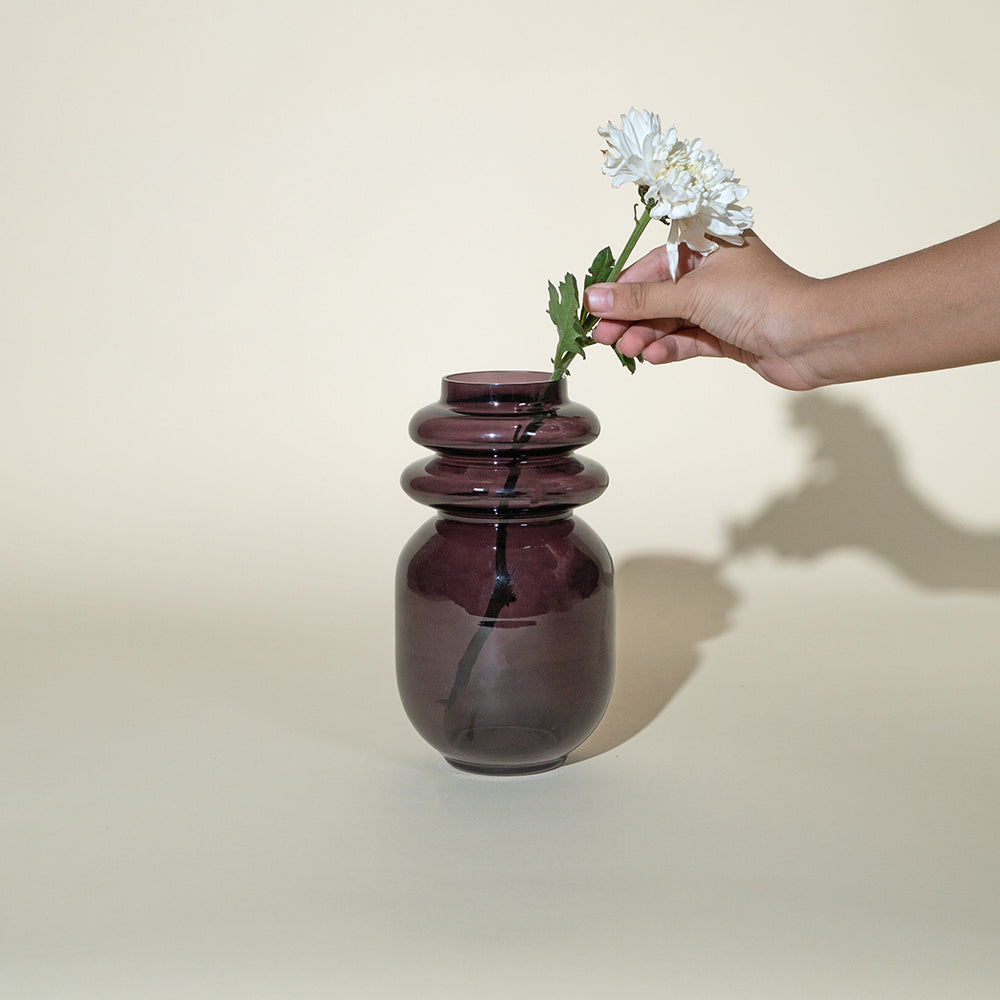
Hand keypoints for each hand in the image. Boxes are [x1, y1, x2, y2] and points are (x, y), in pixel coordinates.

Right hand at [583, 232, 825, 390]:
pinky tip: (652, 356)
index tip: (594, 308)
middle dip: (631, 316)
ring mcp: (720, 305)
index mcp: (709, 244)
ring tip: (626, 350)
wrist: (810, 339)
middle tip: (602, 337)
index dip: (623, 287)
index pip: (653, 263)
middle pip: (658, 293)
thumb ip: (640, 299)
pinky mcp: (726, 335)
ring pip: (670, 319)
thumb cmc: (760, 300)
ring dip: (646, 335)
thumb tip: (594, 298)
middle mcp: (714, 272)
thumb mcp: (691, 294)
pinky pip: (687, 339)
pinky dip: (669, 347)